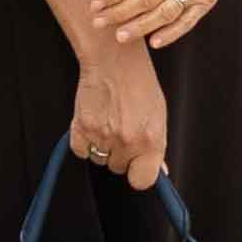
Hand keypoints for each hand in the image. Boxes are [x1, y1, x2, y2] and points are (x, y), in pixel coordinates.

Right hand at [66, 35, 171, 186]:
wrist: (114, 60)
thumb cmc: (139, 84)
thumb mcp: (158, 115)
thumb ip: (157, 146)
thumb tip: (160, 172)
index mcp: (151, 140)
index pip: (142, 181)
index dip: (138, 173)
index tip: (136, 165)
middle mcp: (128, 141)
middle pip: (118, 168)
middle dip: (119, 154)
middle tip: (121, 129)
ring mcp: (103, 136)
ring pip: (98, 159)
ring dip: (102, 147)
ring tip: (108, 121)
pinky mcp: (82, 128)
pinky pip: (80, 150)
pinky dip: (84, 141)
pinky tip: (94, 121)